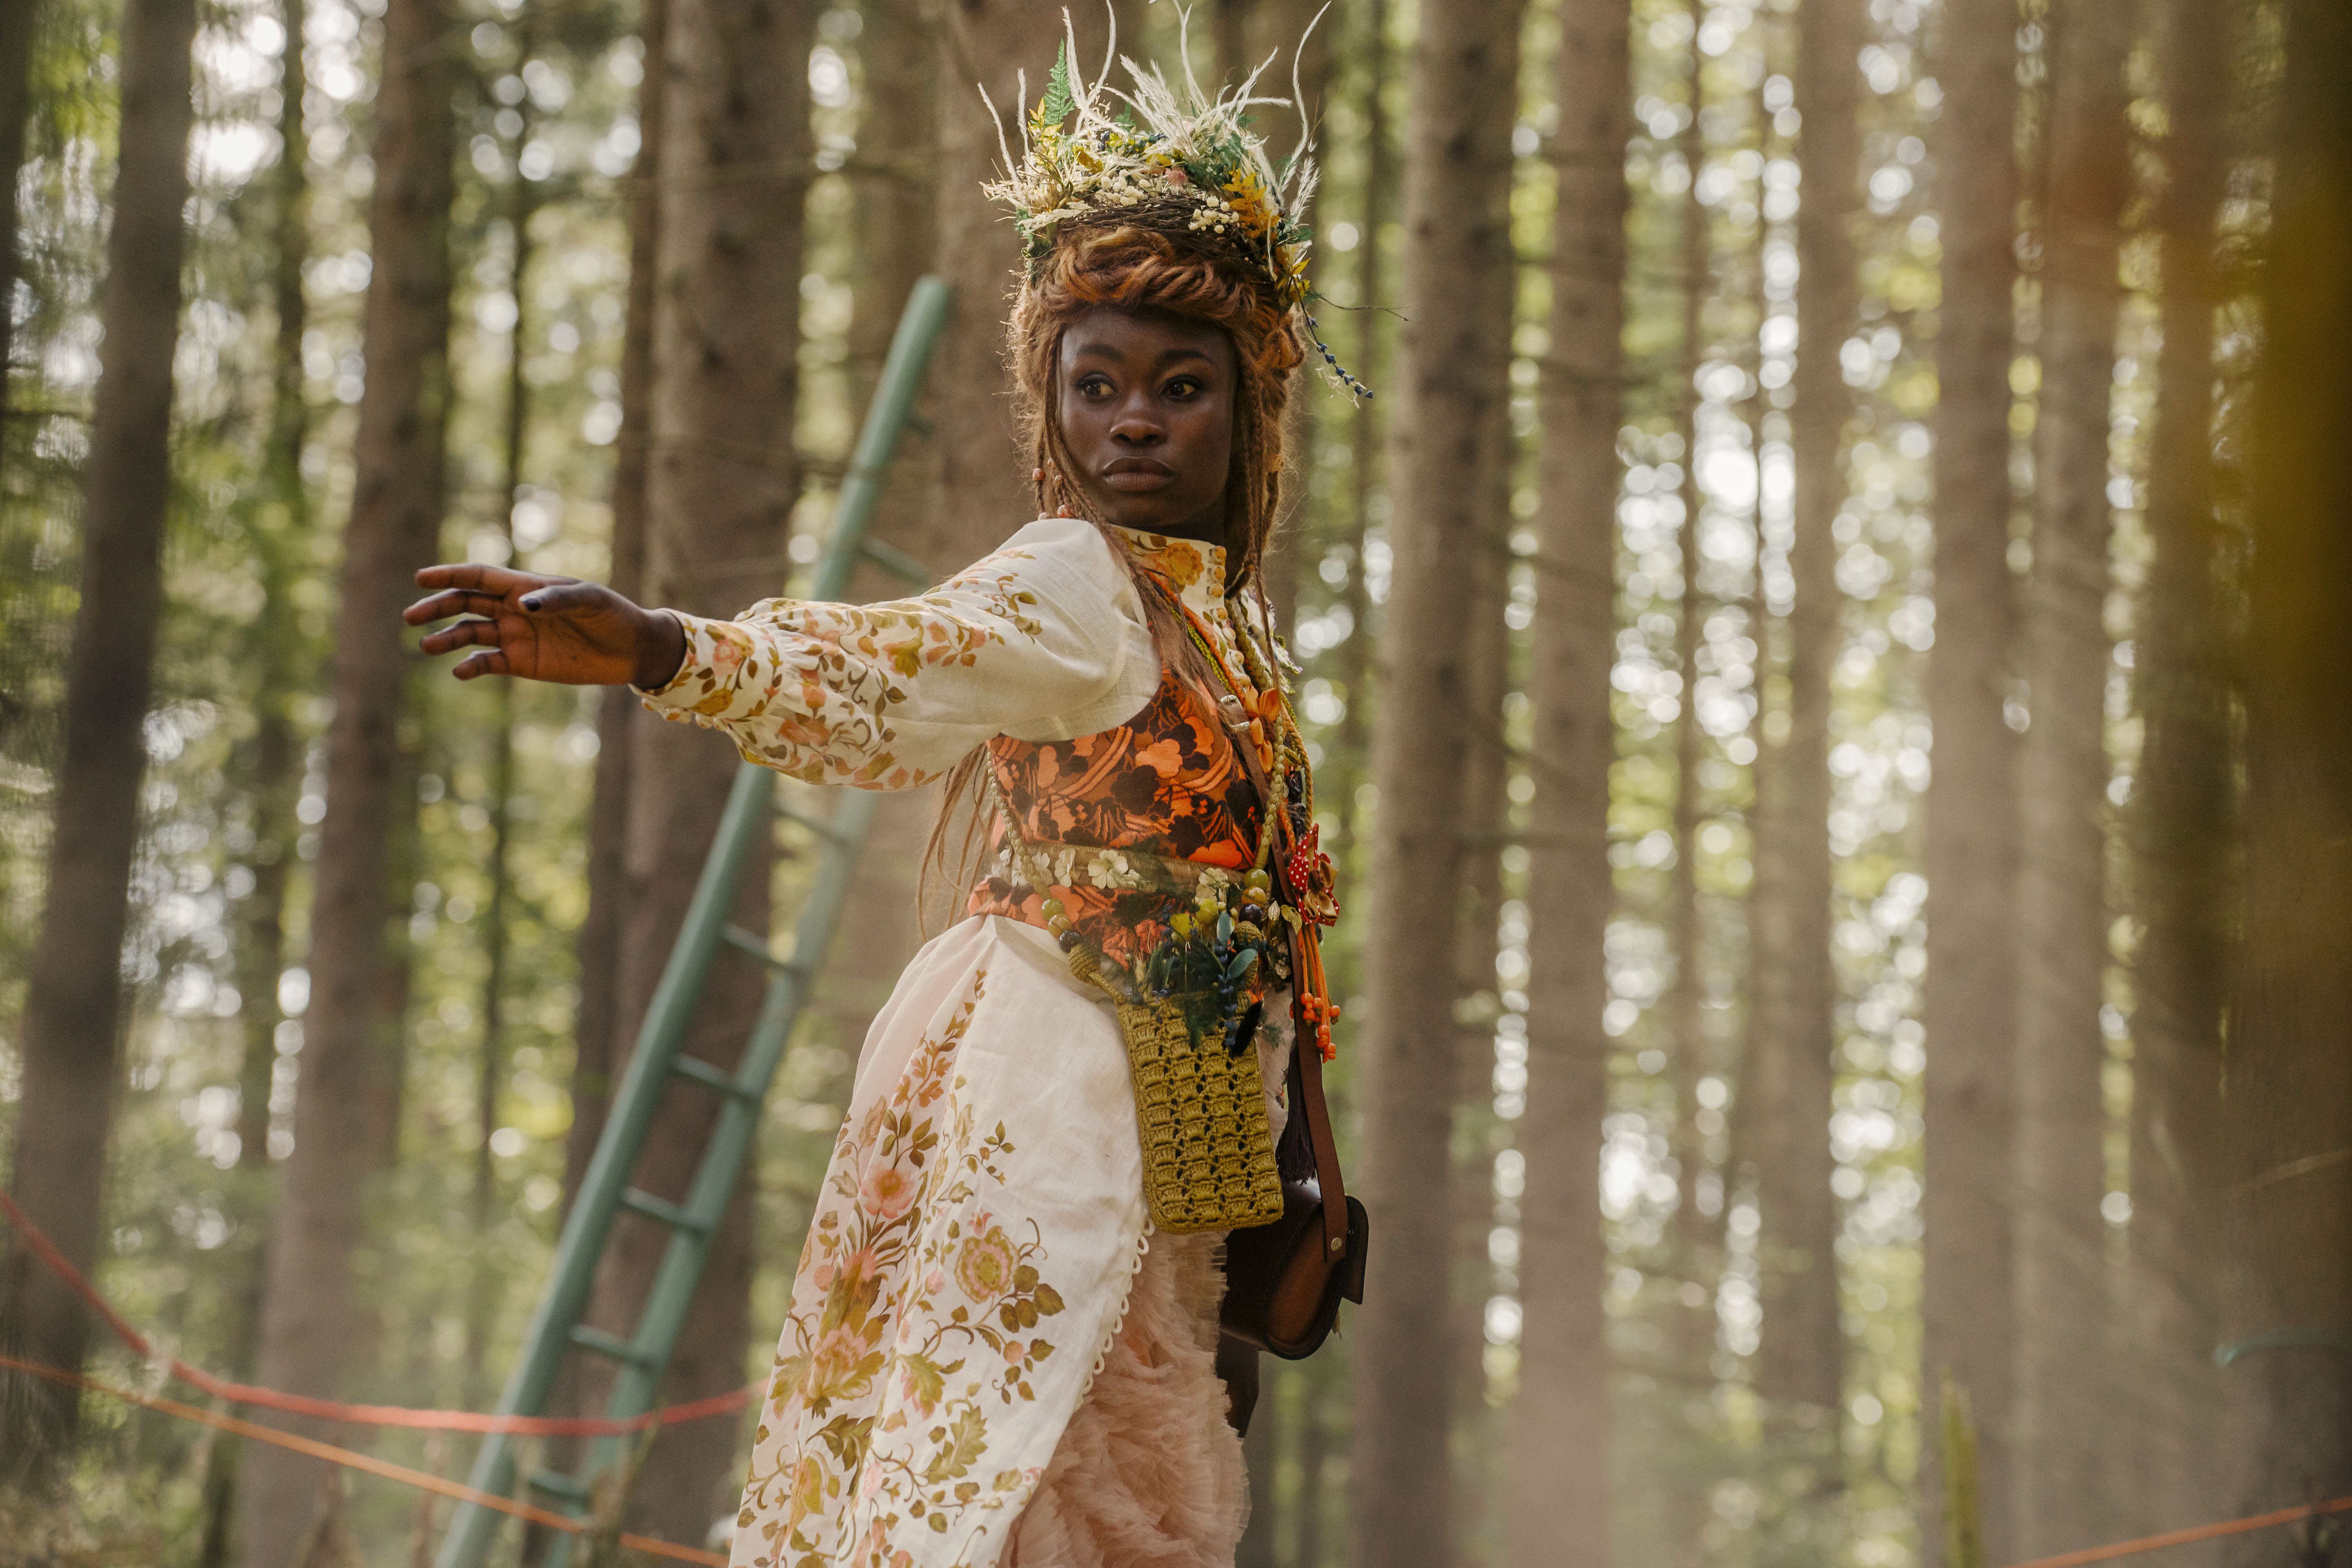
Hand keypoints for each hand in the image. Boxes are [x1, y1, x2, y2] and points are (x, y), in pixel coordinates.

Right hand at [403, 565, 686, 687]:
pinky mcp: (522, 663)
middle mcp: (514, 609)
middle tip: (411, 616)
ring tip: (426, 646)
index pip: (479, 576)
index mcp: (526, 586)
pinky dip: (471, 666)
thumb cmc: (612, 614)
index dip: (449, 575)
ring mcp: (515, 636)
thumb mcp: (589, 601)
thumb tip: (522, 605)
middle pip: (466, 604)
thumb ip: (555, 599)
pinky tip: (460, 671)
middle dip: (437, 608)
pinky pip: (488, 663)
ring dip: (447, 639)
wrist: (632, 649)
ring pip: (470, 634)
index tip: (421, 579)